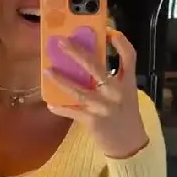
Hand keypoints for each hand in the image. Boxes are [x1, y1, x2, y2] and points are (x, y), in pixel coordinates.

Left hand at [44, 29, 147, 158]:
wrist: (129, 144)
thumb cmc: (125, 115)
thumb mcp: (126, 94)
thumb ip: (112, 79)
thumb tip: (87, 62)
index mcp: (127, 82)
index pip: (129, 56)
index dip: (120, 43)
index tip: (108, 31)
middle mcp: (116, 92)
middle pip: (96, 67)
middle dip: (77, 53)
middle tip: (61, 42)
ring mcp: (103, 107)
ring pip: (78, 90)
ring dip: (61, 80)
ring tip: (47, 70)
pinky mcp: (92, 120)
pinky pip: (71, 112)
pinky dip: (60, 108)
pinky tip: (50, 103)